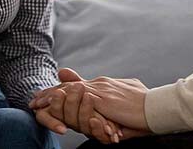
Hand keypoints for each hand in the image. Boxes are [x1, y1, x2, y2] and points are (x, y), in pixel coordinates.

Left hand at [32, 69, 151, 134]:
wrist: (157, 107)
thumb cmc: (145, 109)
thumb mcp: (126, 104)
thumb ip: (111, 103)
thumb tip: (101, 109)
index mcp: (106, 85)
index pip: (79, 86)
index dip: (64, 91)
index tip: (51, 95)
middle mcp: (100, 84)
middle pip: (69, 86)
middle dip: (51, 93)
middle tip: (35, 99)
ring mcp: (99, 89)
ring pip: (68, 90)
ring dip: (50, 97)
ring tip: (36, 103)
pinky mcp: (100, 98)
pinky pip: (74, 97)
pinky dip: (59, 100)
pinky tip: (48, 104)